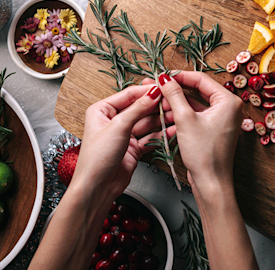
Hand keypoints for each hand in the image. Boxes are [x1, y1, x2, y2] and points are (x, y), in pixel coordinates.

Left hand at [70, 84, 174, 200]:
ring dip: (162, 120)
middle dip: (157, 106)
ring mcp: (124, 135)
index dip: (146, 91)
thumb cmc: (97, 157)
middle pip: (140, 108)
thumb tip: (152, 93)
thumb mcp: (118, 127)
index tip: (163, 87)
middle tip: (173, 102)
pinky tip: (173, 130)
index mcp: (102, 110)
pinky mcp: (133, 148)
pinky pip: (150, 137)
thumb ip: (137, 109)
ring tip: (177, 115)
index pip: (128, 95)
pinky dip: (161, 134)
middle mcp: (113, 121)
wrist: (97, 187)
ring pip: (147, 123)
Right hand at [154, 71, 242, 187]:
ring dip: (179, 100)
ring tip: (159, 97)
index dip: (179, 76)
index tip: (162, 75)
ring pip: (197, 101)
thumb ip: (174, 95)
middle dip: (177, 87)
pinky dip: (184, 111)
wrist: (211, 182)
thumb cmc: (204, 154)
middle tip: (158, 84)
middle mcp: (230, 107)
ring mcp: (223, 118)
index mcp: (229, 100)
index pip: (201, 79)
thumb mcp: (185, 119)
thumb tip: (164, 78)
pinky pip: (199, 113)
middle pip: (199, 89)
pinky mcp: (215, 128)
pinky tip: (168, 110)